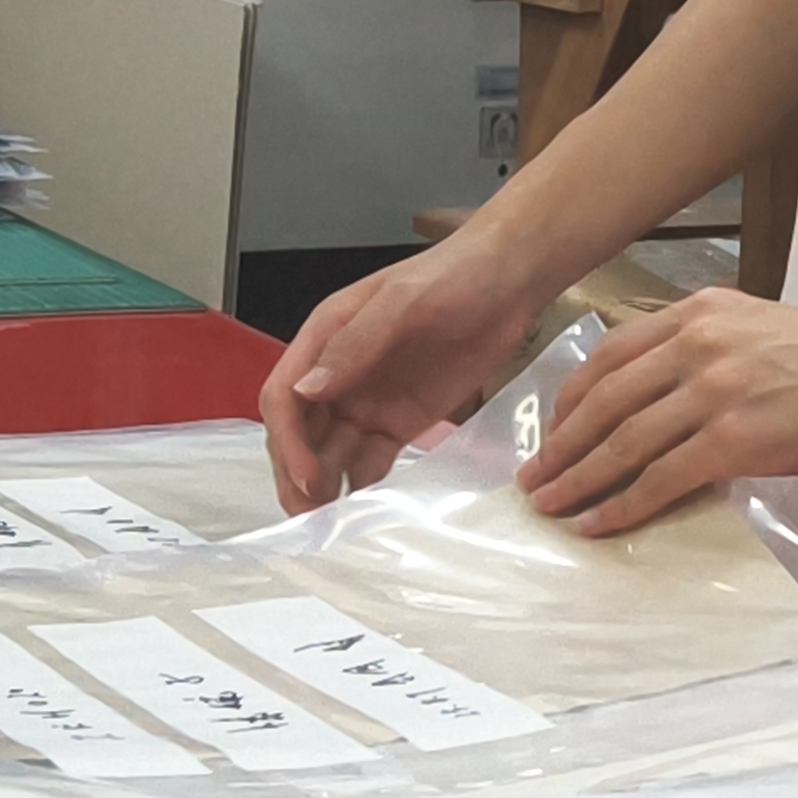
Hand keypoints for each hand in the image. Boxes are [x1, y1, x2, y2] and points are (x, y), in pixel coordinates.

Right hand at [266, 243, 543, 509]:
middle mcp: (339, 373)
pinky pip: (371, 458)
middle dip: (296, 473)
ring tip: (329, 523)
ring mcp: (369, 400)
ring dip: (324, 485)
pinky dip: (362, 483)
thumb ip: (356, 345)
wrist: (511, 282)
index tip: (305, 475)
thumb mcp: (403, 302)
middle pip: (300, 432)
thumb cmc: (456, 275)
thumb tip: (309, 389)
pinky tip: (364, 508)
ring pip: (330, 451)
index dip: (287, 439)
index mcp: (326, 336)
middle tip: (308, 514)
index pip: (285, 395)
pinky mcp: (401, 420)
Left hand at [519, 291, 797, 535]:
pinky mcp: (734, 438)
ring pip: (622, 441)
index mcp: (698, 313)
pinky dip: (621, 504)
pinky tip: (598, 524)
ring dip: (578, 479)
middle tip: (532, 479)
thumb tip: (664, 398)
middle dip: (560, 445)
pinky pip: (660, 478)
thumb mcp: (758, 330)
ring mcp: (713, 390)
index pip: (610, 355)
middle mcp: (695, 344)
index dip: (570, 398)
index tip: (552, 432)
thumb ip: (706, 350)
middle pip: (604, 400)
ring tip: (549, 506)